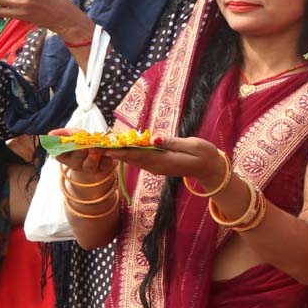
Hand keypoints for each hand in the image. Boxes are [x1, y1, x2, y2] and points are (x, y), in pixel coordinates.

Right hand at [50, 129, 116, 176]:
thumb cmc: (81, 140)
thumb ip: (62, 134)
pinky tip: (109, 153)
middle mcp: (76, 164)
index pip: (60, 154)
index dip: (62, 150)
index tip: (67, 143)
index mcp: (65, 157)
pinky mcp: (104, 167)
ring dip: (92, 158)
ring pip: (90, 165)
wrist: (97, 147)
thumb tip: (50, 134)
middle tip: (83, 147)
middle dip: (79, 153)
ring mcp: (90, 167)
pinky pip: (105, 164)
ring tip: (95, 150)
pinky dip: (107, 159)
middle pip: (76, 160)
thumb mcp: (72, 134)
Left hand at [103, 135, 222, 183]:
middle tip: (97, 147)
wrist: (210, 168)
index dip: (122, 151)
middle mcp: (157, 166)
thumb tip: (154, 139)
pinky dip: (128, 154)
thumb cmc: (204, 154)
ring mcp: (157, 167)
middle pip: (132, 159)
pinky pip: (140, 159)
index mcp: (164, 161)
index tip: (107, 148)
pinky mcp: (158, 165)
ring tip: (103, 147)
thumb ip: (172, 143)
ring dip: (119, 154)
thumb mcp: (191, 145)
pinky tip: (120, 149)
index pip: (139, 155)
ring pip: (135, 160)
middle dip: (115, 153)